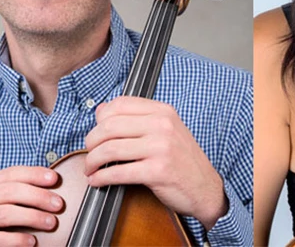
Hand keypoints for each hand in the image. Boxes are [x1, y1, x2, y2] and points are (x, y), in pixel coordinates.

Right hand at [0, 166, 63, 246]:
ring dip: (32, 216)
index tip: (54, 178)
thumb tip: (51, 183)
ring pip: (5, 213)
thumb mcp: (2, 206)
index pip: (10, 174)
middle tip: (58, 204)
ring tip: (50, 223)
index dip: (33, 174)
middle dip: (37, 196)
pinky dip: (18, 239)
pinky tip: (32, 241)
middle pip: (9, 191)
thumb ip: (18, 195)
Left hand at [83, 96, 225, 228]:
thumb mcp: (166, 131)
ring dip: (92, 161)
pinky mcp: (158, 171)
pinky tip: (97, 180)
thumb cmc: (183, 161)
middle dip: (91, 141)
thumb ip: (137, 119)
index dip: (100, 119)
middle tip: (88, 152)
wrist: (206, 189)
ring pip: (110, 149)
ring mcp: (161, 148)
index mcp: (162, 111)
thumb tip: (101, 111)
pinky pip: (119, 172)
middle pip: (109, 126)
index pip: (119, 104)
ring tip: (90, 168)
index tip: (96, 131)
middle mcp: (162, 125)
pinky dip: (101, 178)